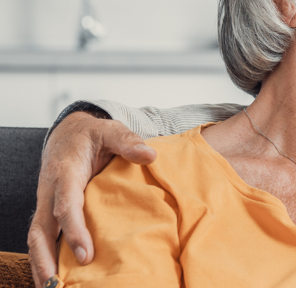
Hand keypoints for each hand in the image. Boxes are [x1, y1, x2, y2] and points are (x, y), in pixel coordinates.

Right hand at [27, 110, 156, 287]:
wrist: (69, 133)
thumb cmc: (92, 135)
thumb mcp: (111, 131)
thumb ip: (128, 142)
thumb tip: (149, 155)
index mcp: (65, 172)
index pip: (66, 205)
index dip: (73, 231)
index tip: (85, 255)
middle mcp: (50, 191)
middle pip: (41, 229)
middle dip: (45, 258)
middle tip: (56, 284)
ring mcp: (47, 203)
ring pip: (37, 237)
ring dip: (41, 264)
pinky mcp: (49, 211)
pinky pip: (43, 236)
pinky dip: (45, 258)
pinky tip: (56, 277)